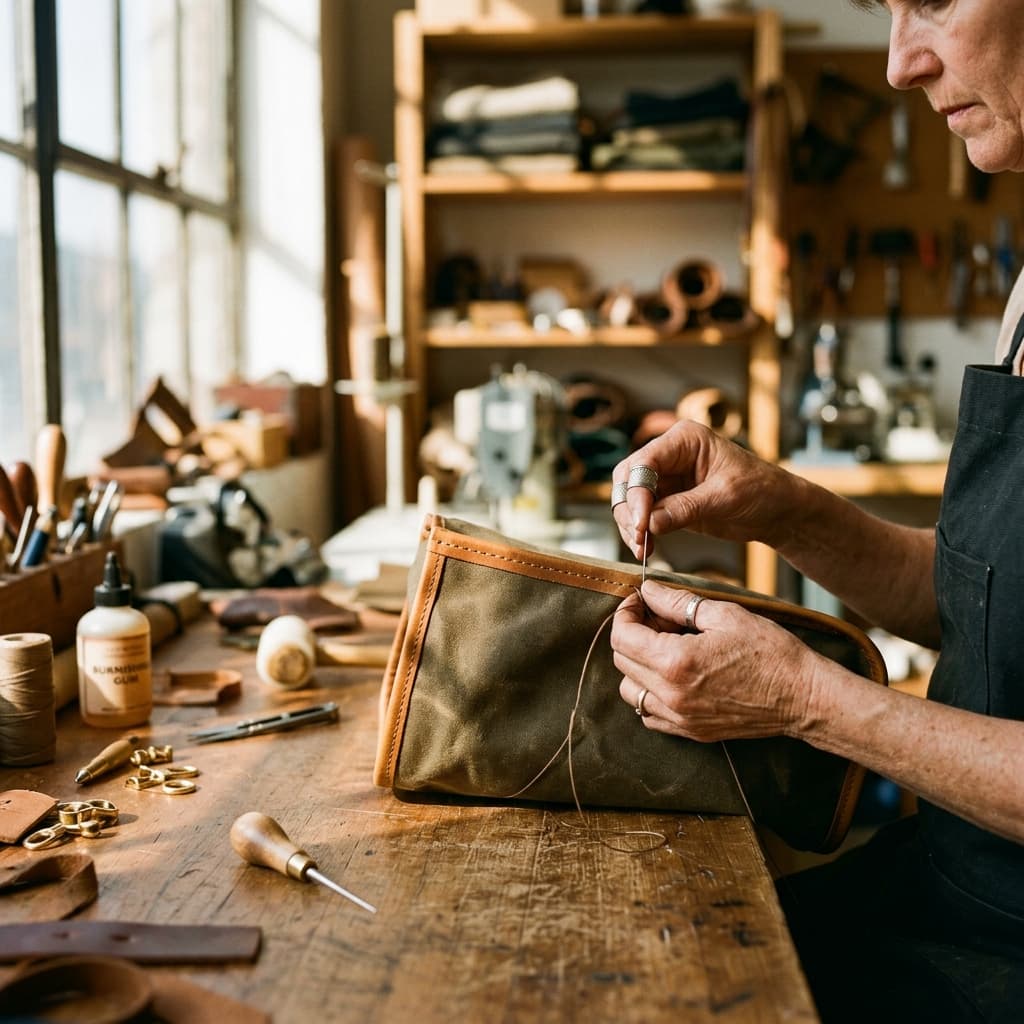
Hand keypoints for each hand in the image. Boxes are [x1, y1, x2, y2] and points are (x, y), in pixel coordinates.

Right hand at [611, 420, 796, 557]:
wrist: (780, 511)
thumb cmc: (762, 490)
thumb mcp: (726, 497)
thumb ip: (685, 508)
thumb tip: (649, 523)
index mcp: (685, 440)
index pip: (645, 462)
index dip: (637, 493)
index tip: (641, 523)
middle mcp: (670, 455)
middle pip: (629, 478)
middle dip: (629, 510)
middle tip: (638, 538)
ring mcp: (668, 479)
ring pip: (630, 499)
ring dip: (631, 525)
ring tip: (643, 548)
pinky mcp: (669, 502)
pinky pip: (643, 516)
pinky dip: (640, 532)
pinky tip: (647, 548)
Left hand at [611, 581, 822, 741]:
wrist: (803, 697)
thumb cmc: (771, 652)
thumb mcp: (724, 615)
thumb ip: (677, 602)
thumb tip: (649, 590)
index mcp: (676, 662)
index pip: (622, 636)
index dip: (626, 612)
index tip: (640, 601)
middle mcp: (671, 694)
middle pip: (622, 661)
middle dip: (632, 634)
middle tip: (659, 619)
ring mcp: (679, 718)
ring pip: (630, 690)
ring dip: (637, 665)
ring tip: (665, 648)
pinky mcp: (690, 731)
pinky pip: (649, 714)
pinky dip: (649, 693)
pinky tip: (671, 676)